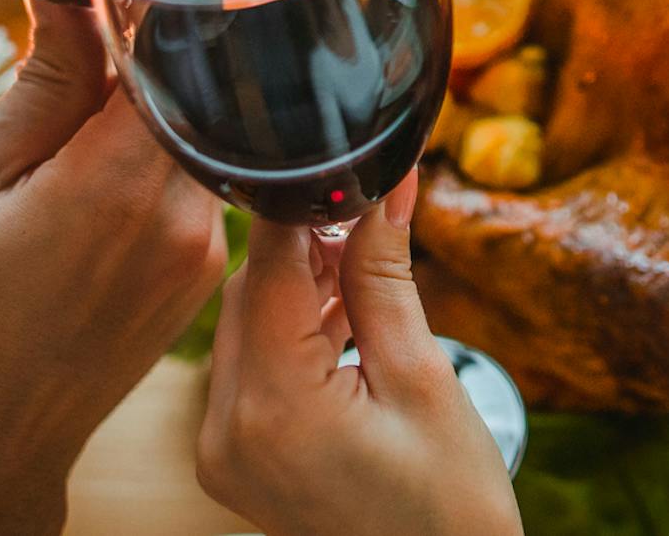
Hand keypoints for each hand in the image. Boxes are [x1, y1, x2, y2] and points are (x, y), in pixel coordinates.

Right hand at [0, 2, 228, 535]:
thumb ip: (39, 84)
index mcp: (120, 185)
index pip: (171, 54)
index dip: (141, 5)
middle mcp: (184, 218)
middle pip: (183, 93)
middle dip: (128, 64)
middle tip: (62, 60)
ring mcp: (202, 253)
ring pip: (185, 138)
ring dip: (135, 120)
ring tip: (56, 145)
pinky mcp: (200, 278)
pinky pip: (186, 188)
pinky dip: (143, 169)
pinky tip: (82, 192)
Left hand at [196, 171, 521, 535]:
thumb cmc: (447, 500)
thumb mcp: (422, 375)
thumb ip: (385, 274)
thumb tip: (387, 184)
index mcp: (275, 407)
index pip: (271, 266)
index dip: (304, 206)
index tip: (341, 167)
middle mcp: (226, 430)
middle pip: (249, 292)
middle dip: (305, 248)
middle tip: (368, 221)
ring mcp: (220, 452)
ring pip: (245, 325)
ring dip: (297, 290)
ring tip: (364, 278)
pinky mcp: (229, 461)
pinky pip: (247, 368)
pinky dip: (287, 336)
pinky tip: (341, 324)